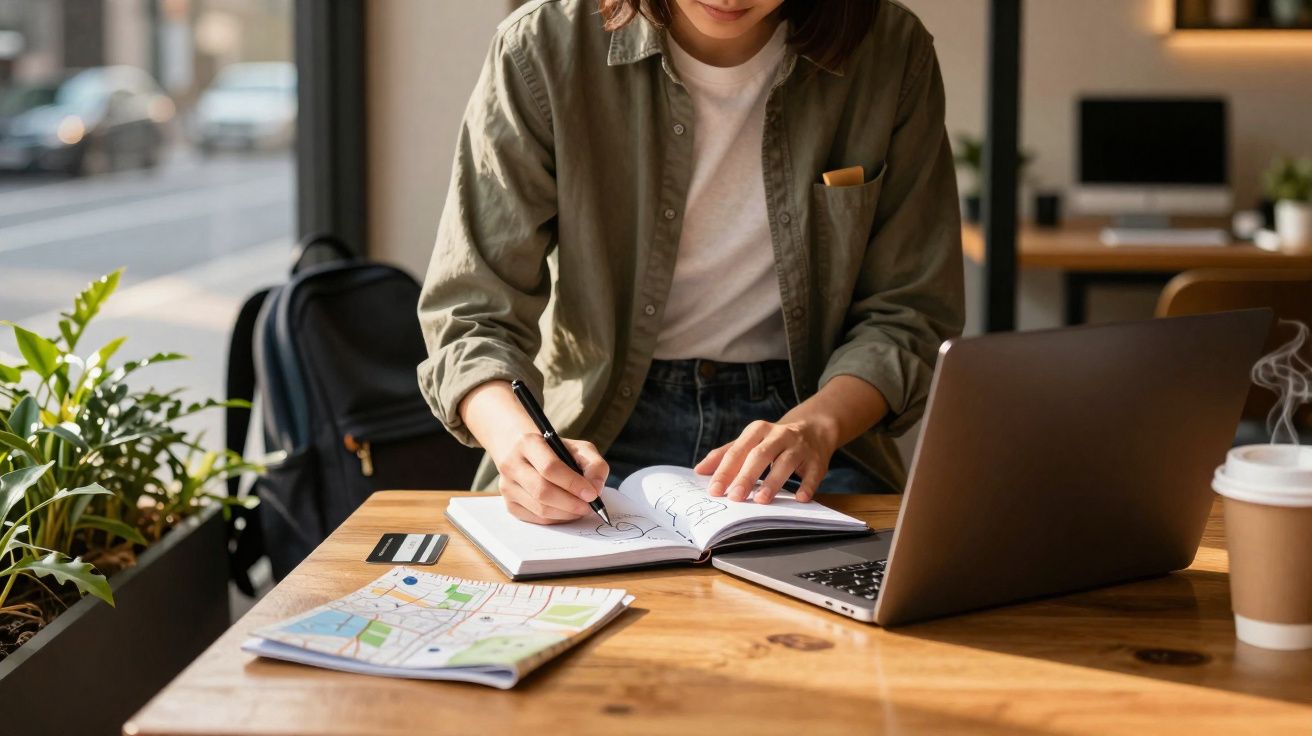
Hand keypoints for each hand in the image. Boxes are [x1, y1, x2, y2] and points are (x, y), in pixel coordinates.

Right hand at [493, 433, 608, 524]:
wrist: (522, 451)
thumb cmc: (554, 450)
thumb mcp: (578, 448)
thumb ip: (594, 464)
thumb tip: (596, 489)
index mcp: (528, 443)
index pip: (550, 467)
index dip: (573, 483)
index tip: (591, 494)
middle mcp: (512, 464)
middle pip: (542, 491)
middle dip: (570, 503)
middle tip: (589, 507)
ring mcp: (507, 486)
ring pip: (539, 509)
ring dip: (565, 513)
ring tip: (581, 509)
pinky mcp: (509, 503)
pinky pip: (536, 519)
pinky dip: (556, 519)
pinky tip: (567, 512)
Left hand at [694, 418, 837, 504]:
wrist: (814, 429)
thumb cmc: (773, 440)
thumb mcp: (750, 441)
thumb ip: (725, 454)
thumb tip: (700, 471)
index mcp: (758, 430)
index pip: (737, 451)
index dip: (725, 471)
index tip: (714, 490)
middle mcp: (779, 435)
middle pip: (759, 455)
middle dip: (746, 476)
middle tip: (735, 497)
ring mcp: (799, 447)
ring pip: (785, 463)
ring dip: (773, 481)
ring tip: (761, 500)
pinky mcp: (817, 460)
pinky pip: (812, 473)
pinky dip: (807, 485)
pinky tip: (800, 498)